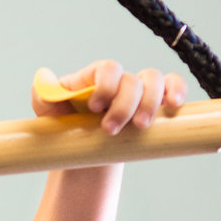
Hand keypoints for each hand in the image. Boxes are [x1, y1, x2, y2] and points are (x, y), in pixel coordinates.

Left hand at [31, 60, 184, 134]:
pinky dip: (177, 91)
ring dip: (150, 103)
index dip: (105, 85)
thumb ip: (44, 95)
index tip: (94, 107)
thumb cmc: (66, 129)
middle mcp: (120, 81)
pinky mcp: (154, 104)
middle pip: (132, 80)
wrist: (84, 152)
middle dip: (124, 105)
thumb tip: (43, 76)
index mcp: (95, 78)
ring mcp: (139, 91)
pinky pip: (173, 86)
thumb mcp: (49, 113)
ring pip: (154, 81)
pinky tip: (174, 106)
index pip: (108, 68)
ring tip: (139, 127)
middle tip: (110, 130)